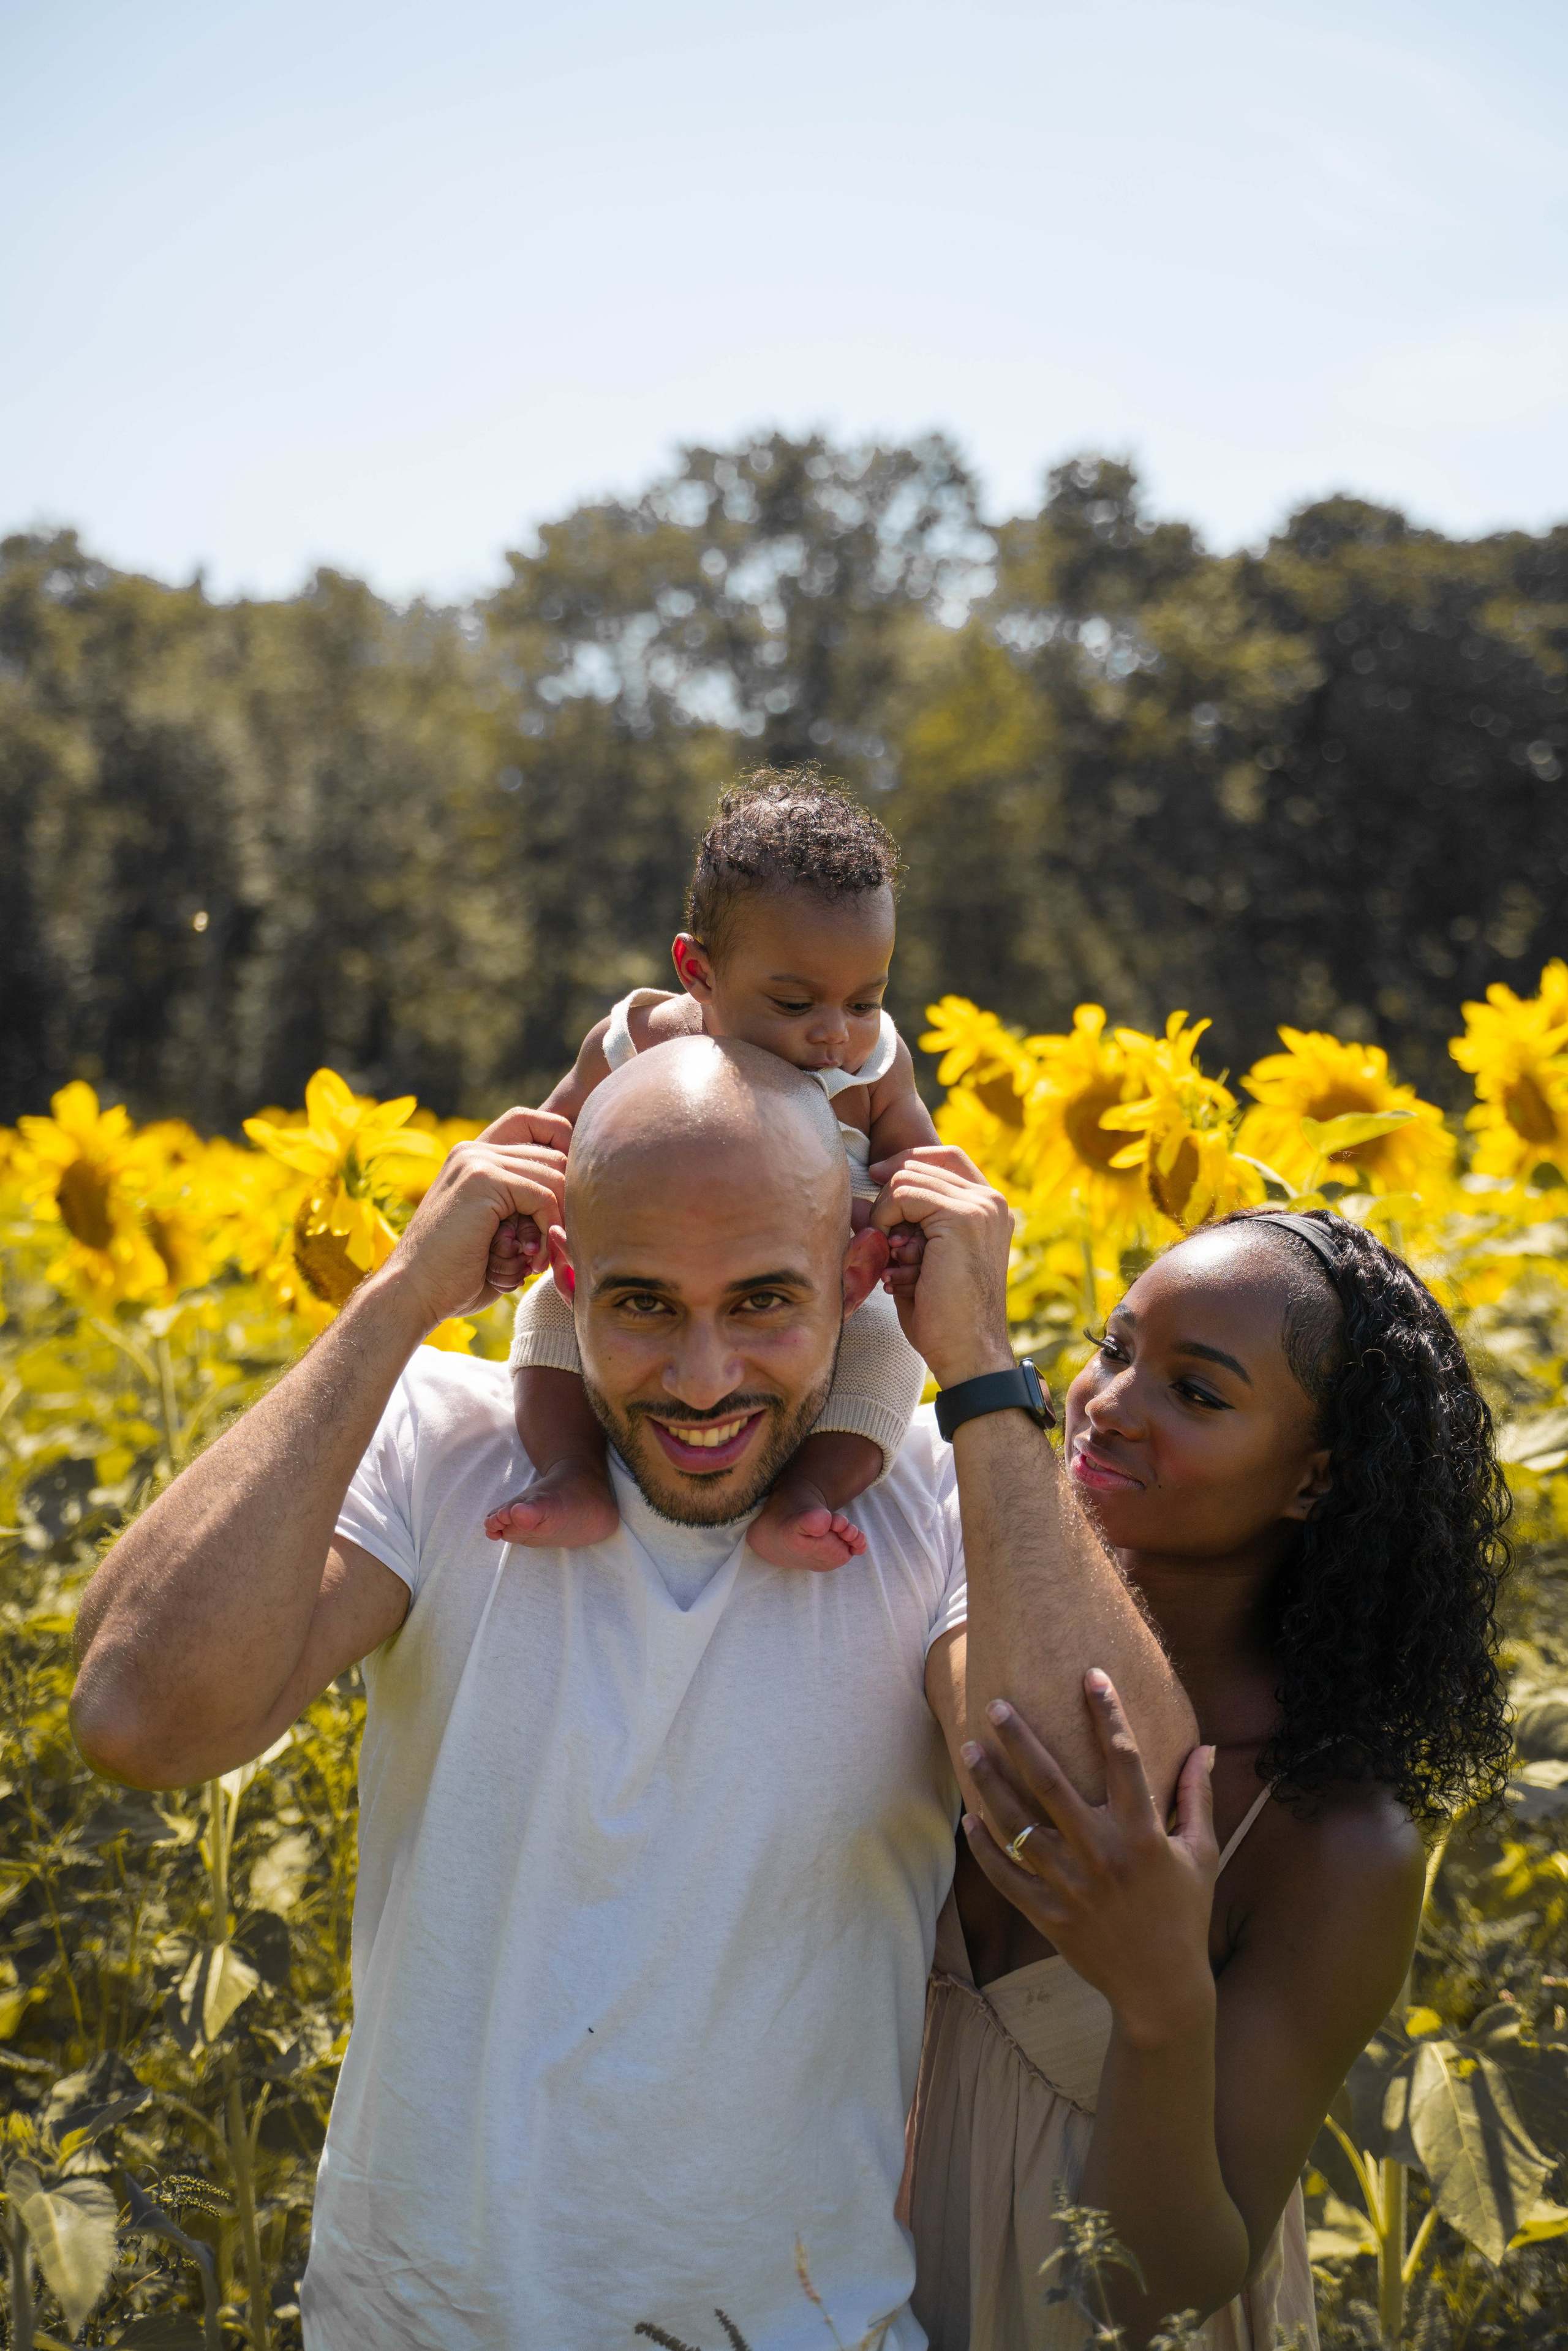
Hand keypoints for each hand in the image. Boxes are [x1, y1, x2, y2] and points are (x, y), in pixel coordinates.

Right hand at [381, 1107, 570, 1330]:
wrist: (411, 1296)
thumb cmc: (457, 1277)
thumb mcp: (499, 1235)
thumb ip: (527, 1209)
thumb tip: (584, 1200)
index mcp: (474, 1155)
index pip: (535, 1123)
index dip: (563, 1151)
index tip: (567, 1203)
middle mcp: (474, 1149)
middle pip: (555, 1154)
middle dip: (565, 1202)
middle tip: (550, 1247)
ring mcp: (476, 1160)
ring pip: (555, 1175)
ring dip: (557, 1223)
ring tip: (536, 1260)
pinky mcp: (481, 1179)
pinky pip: (543, 1196)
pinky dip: (549, 1230)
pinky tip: (531, 1261)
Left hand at [866, 1145, 1013, 1385]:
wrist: (967, 1354)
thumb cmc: (942, 1317)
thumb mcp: (916, 1262)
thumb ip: (894, 1227)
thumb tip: (855, 1200)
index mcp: (988, 1209)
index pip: (943, 1157)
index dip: (906, 1162)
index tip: (875, 1178)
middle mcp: (990, 1201)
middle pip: (917, 1166)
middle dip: (887, 1201)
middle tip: (885, 1246)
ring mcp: (980, 1206)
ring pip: (905, 1178)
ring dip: (885, 1216)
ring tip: (894, 1260)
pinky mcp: (963, 1217)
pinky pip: (902, 1194)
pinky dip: (884, 1221)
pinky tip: (893, 1258)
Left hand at [961, 1672, 1218, 2048]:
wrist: (1162, 1989)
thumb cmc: (1184, 1914)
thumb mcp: (1202, 1855)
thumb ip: (1198, 1798)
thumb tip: (1205, 1747)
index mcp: (1143, 1835)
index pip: (1123, 1760)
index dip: (1107, 1714)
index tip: (1089, 1675)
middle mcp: (1103, 1855)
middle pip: (1051, 1785)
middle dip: (1020, 1740)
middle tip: (995, 1704)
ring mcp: (1071, 1887)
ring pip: (1019, 1826)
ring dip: (990, 1785)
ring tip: (968, 1749)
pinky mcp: (1049, 1915)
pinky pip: (1007, 1877)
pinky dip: (986, 1848)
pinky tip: (970, 1820)